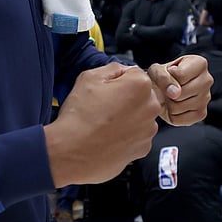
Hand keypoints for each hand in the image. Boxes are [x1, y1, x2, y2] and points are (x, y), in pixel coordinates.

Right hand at [45, 62, 160, 186]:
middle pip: (141, 95)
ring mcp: (148, 130)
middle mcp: (150, 107)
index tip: (106, 90)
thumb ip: (112, 68)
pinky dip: (126, 135)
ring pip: (140, 116)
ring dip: (127, 117)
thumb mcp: (88, 78)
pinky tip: (109, 136)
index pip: (134, 73)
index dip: (117, 80)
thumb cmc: (79, 117)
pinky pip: (137, 135)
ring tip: (104, 123)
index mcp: (140, 86)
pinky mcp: (143, 148)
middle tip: (104, 106)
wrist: (71, 152)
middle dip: (126, 98)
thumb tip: (121, 71)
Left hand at [148, 55, 211, 125]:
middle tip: (168, 89)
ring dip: (169, 104)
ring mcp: (207, 98)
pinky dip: (171, 115)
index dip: (168, 78)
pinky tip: (174, 106)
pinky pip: (180, 119)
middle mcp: (207, 79)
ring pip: (179, 106)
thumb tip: (175, 94)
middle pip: (182, 92)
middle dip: (168, 93)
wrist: (163, 90)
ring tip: (170, 97)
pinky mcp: (202, 114)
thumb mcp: (157, 70)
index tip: (169, 75)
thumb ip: (163, 77)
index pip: (181, 75)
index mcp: (200, 63)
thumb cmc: (162, 76)